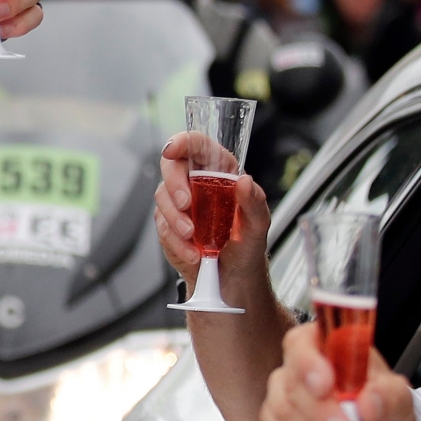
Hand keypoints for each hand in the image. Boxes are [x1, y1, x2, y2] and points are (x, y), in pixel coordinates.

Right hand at [153, 133, 270, 286]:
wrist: (233, 279)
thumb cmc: (247, 246)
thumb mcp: (258, 224)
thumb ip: (254, 202)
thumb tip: (244, 181)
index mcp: (219, 171)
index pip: (197, 144)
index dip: (182, 141)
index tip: (173, 150)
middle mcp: (196, 183)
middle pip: (171, 167)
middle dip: (174, 185)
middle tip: (186, 205)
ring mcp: (179, 205)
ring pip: (162, 198)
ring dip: (175, 220)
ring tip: (193, 237)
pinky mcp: (168, 226)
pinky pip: (162, 227)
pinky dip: (176, 242)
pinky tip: (193, 253)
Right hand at [258, 324, 417, 420]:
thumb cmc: (382, 410)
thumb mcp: (399, 400)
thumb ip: (390, 396)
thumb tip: (369, 401)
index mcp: (328, 346)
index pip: (303, 341)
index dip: (308, 361)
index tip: (325, 385)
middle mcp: (300, 366)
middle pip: (291, 381)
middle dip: (319, 412)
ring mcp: (282, 393)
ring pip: (282, 410)